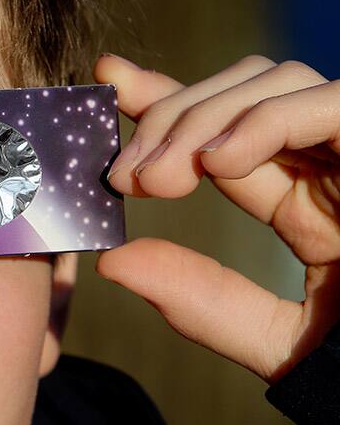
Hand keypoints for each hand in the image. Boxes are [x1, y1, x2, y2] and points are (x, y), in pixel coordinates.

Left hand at [94, 54, 339, 383]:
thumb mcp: (277, 339)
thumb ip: (202, 301)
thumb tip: (113, 262)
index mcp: (304, 199)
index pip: (223, 135)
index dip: (164, 101)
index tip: (107, 85)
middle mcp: (331, 165)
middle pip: (239, 97)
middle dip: (170, 120)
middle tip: (124, 176)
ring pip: (276, 85)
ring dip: (203, 121)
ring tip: (162, 181)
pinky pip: (332, 104)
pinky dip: (267, 122)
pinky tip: (218, 165)